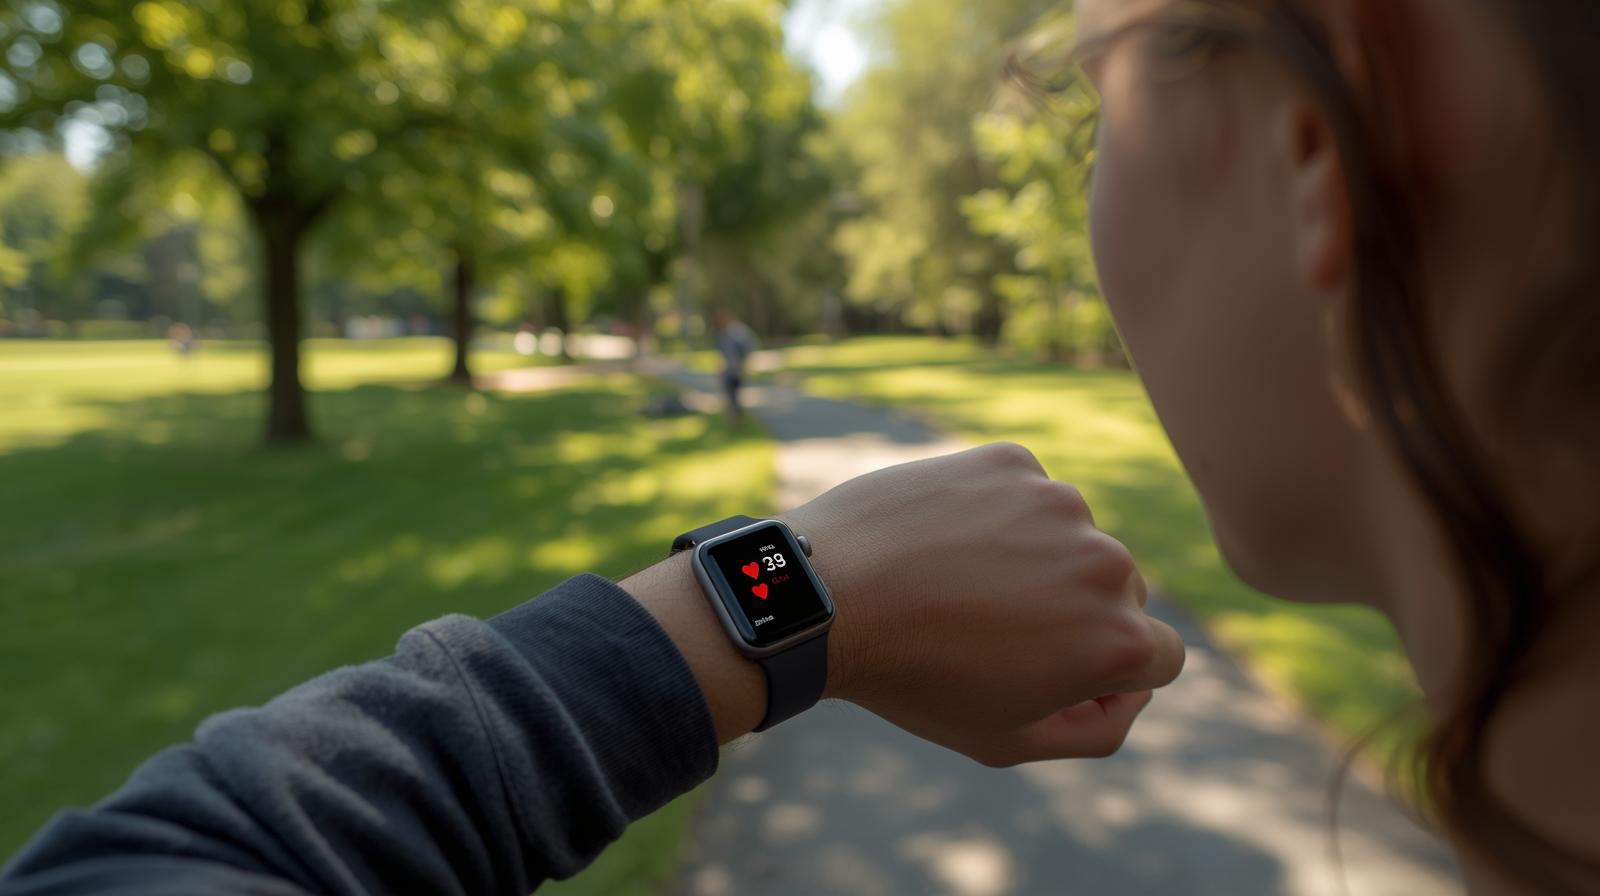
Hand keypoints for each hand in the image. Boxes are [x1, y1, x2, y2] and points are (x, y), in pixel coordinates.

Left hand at [783, 442, 1185, 766]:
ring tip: (957, 584)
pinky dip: (996, 514)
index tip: (1051, 671)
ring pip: (1070, 537)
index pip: (1158, 657)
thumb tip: (1129, 691)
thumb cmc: (914, 679)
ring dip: (1035, 559)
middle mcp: (1106, 564)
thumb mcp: (1006, 740)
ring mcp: (1059, 504)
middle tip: (990, 630)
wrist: (827, 595)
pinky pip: (1025, 492)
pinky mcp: (1013, 463)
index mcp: (1117, 641)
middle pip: (1118, 593)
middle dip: (1073, 613)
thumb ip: (1094, 727)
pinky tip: (944, 541)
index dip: (1108, 674)